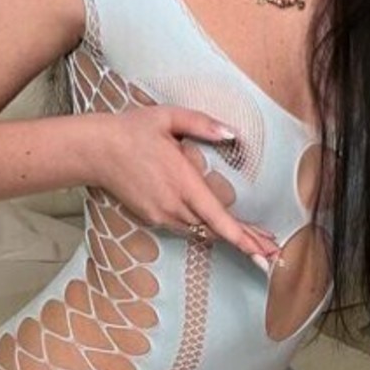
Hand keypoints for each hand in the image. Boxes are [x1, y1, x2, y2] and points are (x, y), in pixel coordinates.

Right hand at [89, 106, 280, 265]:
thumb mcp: (168, 116)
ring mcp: (162, 214)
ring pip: (201, 230)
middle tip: (273, 253)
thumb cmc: (132, 130)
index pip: (219, 219)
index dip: (243, 238)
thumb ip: (203, 124)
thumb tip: (232, 134)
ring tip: (254, 241)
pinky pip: (185, 226)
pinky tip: (219, 227)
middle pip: (216, 230)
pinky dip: (205, 228)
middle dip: (246, 241)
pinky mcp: (153, 217)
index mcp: (183, 182)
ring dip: (226, 235)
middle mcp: (174, 205)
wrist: (95, 151)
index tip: (263, 253)